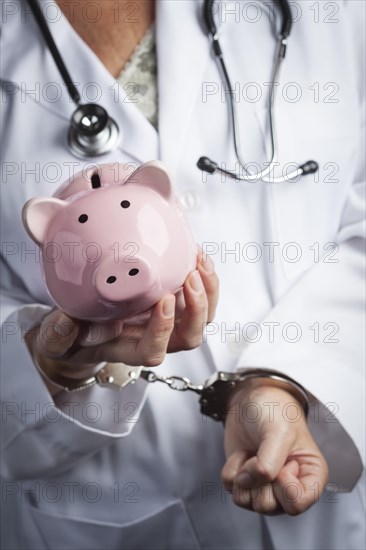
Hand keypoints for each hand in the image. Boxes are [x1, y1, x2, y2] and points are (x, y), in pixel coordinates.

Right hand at [26, 251, 218, 394]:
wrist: (83, 328)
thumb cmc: (73, 336)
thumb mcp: (57, 337)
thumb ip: (59, 334)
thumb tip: (67, 322)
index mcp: (129, 350)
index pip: (153, 350)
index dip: (162, 330)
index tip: (162, 301)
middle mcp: (154, 338)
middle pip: (189, 337)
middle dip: (197, 309)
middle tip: (190, 278)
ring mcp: (168, 322)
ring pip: (202, 317)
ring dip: (208, 291)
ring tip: (199, 262)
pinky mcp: (175, 304)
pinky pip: (200, 296)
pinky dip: (204, 277)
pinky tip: (196, 254)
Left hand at [222, 382, 328, 515]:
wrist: (251, 398)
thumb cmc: (274, 410)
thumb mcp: (278, 432)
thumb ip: (269, 463)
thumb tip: (250, 483)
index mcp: (311, 477)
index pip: (295, 505)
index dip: (282, 485)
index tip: (283, 461)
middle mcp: (289, 487)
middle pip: (267, 506)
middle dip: (258, 478)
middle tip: (264, 454)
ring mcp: (266, 487)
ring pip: (246, 502)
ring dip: (243, 474)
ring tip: (254, 453)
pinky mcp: (246, 481)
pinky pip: (230, 489)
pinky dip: (232, 469)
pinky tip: (244, 454)